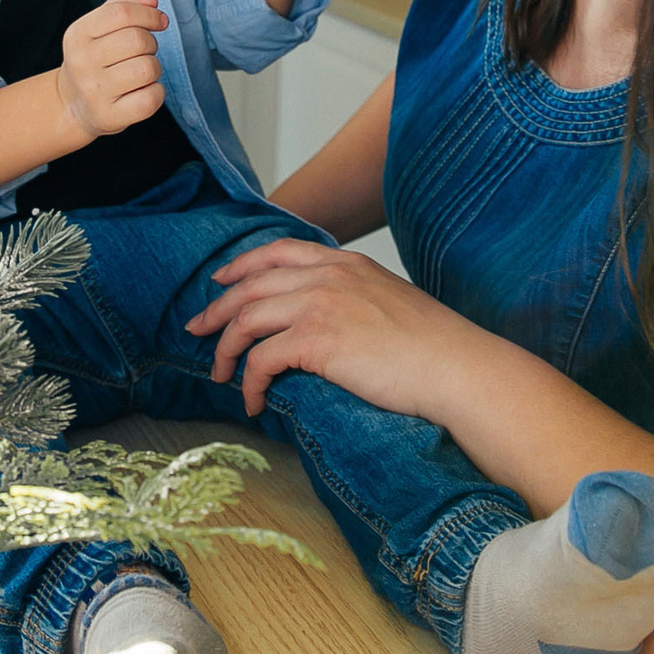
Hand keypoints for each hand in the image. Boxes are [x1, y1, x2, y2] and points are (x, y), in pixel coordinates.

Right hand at [56, 0, 168, 138]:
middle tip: (143, 52)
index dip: (148, 14)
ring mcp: (94, 92)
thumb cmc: (94, 60)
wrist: (72, 105)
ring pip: (147, 68)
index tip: (159, 21)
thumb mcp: (97, 27)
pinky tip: (143, 91)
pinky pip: (151, 98)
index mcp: (77, 34)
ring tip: (140, 73)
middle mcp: (82, 62)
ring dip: (154, 67)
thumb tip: (152, 3)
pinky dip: (156, 92)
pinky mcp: (109, 116)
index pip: (121, 13)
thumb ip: (123, 5)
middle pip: (137, 40)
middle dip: (151, 43)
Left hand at [192, 238, 481, 417]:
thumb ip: (354, 296)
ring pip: (247, 319)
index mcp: (345, 262)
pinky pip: (262, 360)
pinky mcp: (318, 340)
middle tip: (196, 332)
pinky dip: (250, 383)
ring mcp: (321, 304)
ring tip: (220, 375)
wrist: (457, 368)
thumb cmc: (434, 347)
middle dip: (216, 309)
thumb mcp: (390, 299)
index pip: (277, 252)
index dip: (241, 266)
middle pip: (250, 284)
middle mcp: (328, 275)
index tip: (220, 283)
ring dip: (225, 350)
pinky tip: (254, 402)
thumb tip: (325, 321)